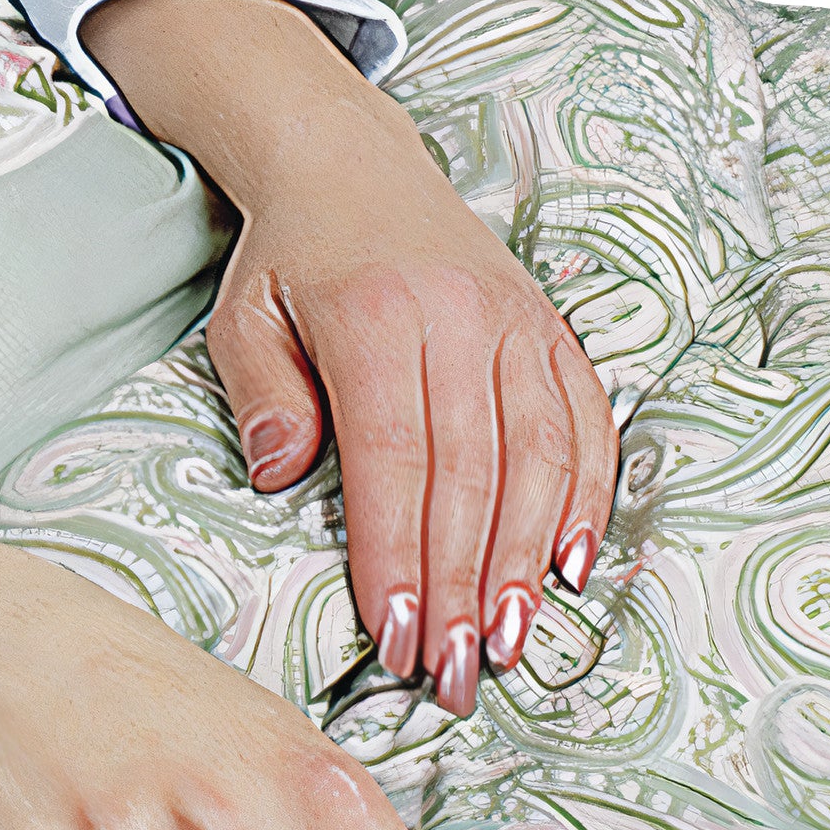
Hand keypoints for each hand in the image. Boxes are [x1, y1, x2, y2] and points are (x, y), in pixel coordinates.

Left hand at [84, 0, 617, 713]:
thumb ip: (263, 395)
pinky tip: (571, 565)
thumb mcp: (244, 315)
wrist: (349, 161)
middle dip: (461, 583)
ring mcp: (513, 321)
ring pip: (538, 456)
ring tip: (508, 641)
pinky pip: (585, 422)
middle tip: (452, 669)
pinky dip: (585, 497)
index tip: (393, 632)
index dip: (398, 552)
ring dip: (526, 558)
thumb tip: (279, 479)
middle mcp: (456, 317)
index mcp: (374, 315)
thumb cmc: (289, 256)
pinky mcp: (549, 327)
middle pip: (471, 472)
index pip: (393, 456)